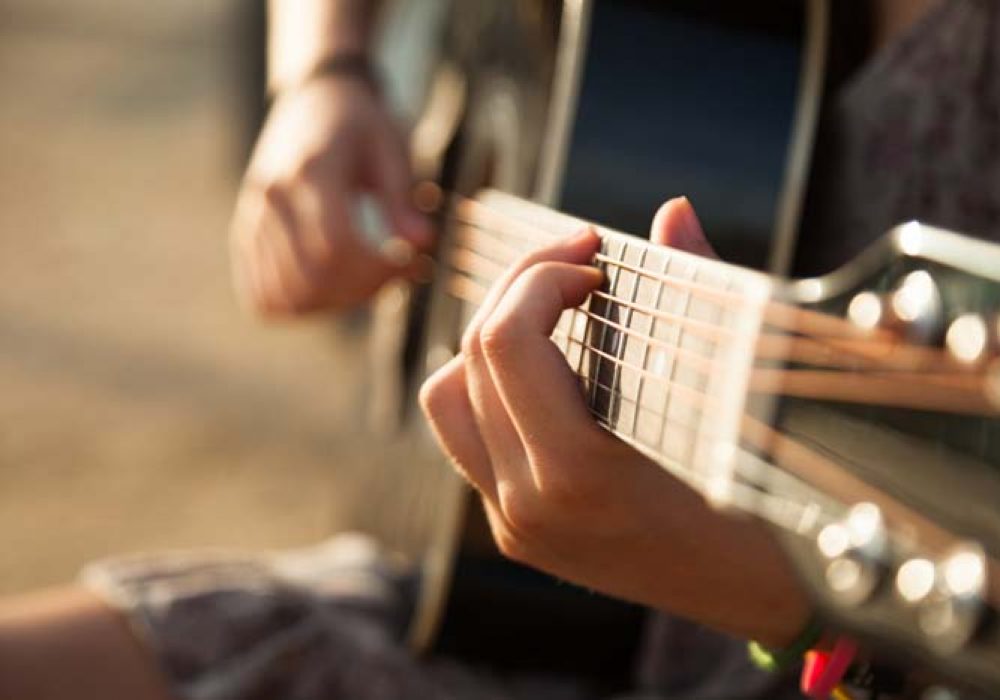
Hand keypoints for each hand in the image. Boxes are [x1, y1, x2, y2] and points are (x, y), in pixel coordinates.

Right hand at [230, 76, 431, 315]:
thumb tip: (422, 242)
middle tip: (395, 275)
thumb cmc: (362, 122)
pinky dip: (299, 306)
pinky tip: (332, 286)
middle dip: (363, 291)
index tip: (411, 263)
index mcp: (311, 169)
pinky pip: (263, 296)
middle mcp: (272, 195)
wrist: (315, 96)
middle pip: (312, 278)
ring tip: (365, 279)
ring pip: (288, 296)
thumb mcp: (392, 148)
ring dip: (335, 303)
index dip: (378, 271)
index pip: (337, 247)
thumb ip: (403, 198)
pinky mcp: (245, 233)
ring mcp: (253, 216)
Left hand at [420, 198, 807, 644]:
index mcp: (577, 475)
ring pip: (448, 397)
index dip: (540, 274)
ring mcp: (514, 523)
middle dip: (520, 286)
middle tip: (577, 261)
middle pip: (472, 356)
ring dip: (491, 336)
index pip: (506, 341)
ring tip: (552, 309)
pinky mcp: (514, 529)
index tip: (594, 256)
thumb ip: (699, 291)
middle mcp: (526, 506)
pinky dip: (492, 385)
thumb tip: (672, 210)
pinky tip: (547, 364)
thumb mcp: (741, 396)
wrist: (764, 599)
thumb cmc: (774, 500)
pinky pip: (467, 437)